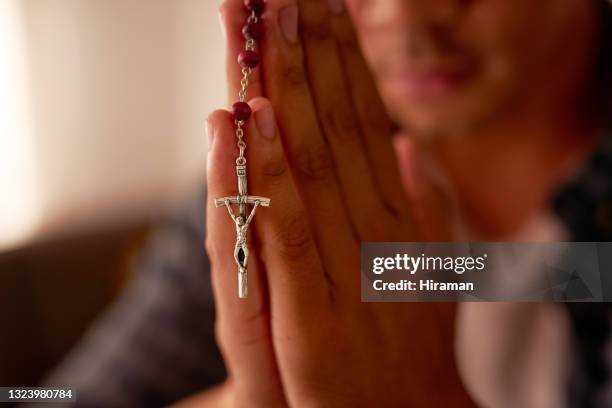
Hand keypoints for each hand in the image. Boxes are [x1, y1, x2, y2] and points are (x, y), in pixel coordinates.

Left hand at [204, 0, 472, 405]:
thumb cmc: (405, 342)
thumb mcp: (424, 268)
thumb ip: (422, 207)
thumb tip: (411, 148)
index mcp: (392, 215)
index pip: (364, 121)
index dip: (343, 61)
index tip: (324, 5)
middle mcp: (371, 230)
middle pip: (335, 128)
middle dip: (310, 53)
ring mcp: (342, 269)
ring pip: (310, 164)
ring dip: (287, 91)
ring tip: (265, 24)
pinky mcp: (309, 317)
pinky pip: (285, 233)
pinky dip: (269, 173)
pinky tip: (252, 118)